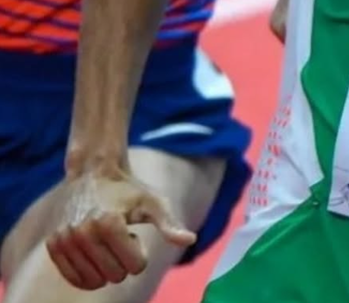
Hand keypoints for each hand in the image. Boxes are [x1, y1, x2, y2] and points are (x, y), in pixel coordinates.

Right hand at [46, 170, 195, 289]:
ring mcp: (65, 239)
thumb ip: (170, 224)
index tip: (133, 234)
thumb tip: (190, 240)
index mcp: (109, 223)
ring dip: (105, 265)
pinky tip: (93, 249)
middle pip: (114, 276)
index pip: (135, 267)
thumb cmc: (129, 190)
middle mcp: (82, 232)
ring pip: (94, 281)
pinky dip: (88, 271)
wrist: (94, 173)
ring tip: (106, 240)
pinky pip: (74, 279)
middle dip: (122, 260)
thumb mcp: (154, 202)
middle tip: (119, 236)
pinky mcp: (53, 245)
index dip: (140, 254)